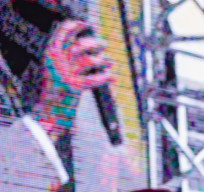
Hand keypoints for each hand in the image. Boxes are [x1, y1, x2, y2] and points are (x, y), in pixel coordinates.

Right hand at [34, 20, 113, 136]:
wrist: (49, 112)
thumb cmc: (57, 89)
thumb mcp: (57, 67)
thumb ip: (67, 54)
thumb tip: (87, 41)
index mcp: (50, 54)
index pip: (62, 32)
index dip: (76, 26)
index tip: (86, 25)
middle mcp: (56, 62)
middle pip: (79, 45)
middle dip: (94, 43)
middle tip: (103, 44)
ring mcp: (64, 75)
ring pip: (88, 61)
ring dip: (102, 60)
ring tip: (109, 63)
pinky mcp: (74, 88)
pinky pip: (94, 79)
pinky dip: (105, 78)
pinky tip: (112, 78)